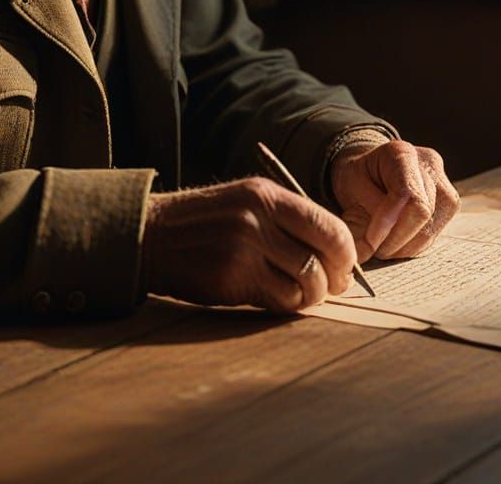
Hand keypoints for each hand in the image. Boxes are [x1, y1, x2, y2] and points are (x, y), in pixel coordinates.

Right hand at [143, 178, 356, 312]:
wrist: (153, 236)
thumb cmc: (207, 224)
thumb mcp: (246, 203)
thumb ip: (288, 221)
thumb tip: (338, 255)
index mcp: (267, 195)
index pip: (330, 226)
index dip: (346, 254)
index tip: (344, 268)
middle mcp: (258, 219)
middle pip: (325, 256)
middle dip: (335, 279)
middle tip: (332, 287)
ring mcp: (245, 249)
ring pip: (307, 282)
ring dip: (310, 296)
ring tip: (300, 294)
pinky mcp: (232, 280)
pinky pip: (280, 301)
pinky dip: (287, 305)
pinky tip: (276, 298)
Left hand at [330, 137, 458, 260]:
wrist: (372, 169)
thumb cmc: (359, 176)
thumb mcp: (348, 189)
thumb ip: (358, 217)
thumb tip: (364, 251)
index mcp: (401, 153)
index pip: (405, 194)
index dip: (389, 223)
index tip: (370, 243)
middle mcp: (428, 163)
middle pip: (422, 211)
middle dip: (397, 239)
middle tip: (375, 251)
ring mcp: (443, 182)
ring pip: (433, 226)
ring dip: (406, 246)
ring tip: (384, 248)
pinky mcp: (448, 202)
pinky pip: (437, 231)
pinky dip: (415, 244)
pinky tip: (399, 243)